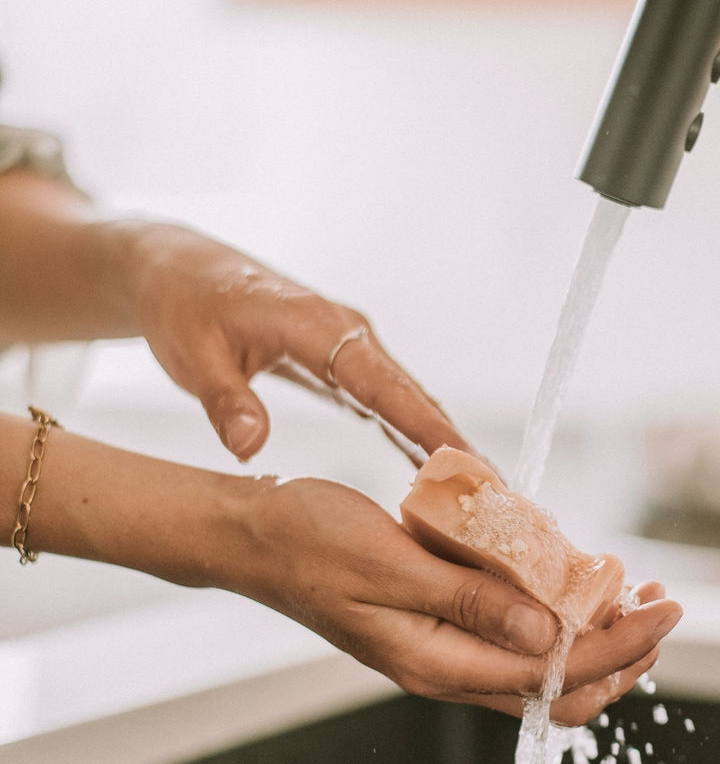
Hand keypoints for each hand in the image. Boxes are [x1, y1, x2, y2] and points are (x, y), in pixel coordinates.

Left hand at [126, 224, 465, 461]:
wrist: (180, 269)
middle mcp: (348, 334)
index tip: (464, 464)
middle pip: (414, 395)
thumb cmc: (184, 307)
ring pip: (410, 400)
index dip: (427, 427)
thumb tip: (250, 447)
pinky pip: (390, 403)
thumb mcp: (192, 354)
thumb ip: (225, 401)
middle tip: (495, 494)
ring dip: (444, 443)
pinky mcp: (345, 363)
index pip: (385, 385)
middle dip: (455, 444)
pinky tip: (437, 470)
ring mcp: (351, 347)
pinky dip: (416, 435)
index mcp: (318, 326)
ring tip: (482, 492)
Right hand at [243, 477, 682, 723]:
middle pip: (558, 694)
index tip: (666, 606)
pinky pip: (512, 645)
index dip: (620, 644)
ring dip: (593, 641)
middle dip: (621, 656)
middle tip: (661, 605)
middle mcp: (446, 672)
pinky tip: (570, 584)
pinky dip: (554, 623)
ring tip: (631, 593)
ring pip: (540, 674)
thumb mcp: (390, 562)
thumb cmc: (310, 541)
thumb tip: (548, 637)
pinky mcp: (438, 631)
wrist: (254, 539)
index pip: (554, 673)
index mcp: (437, 662)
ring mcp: (442, 655)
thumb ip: (470, 602)